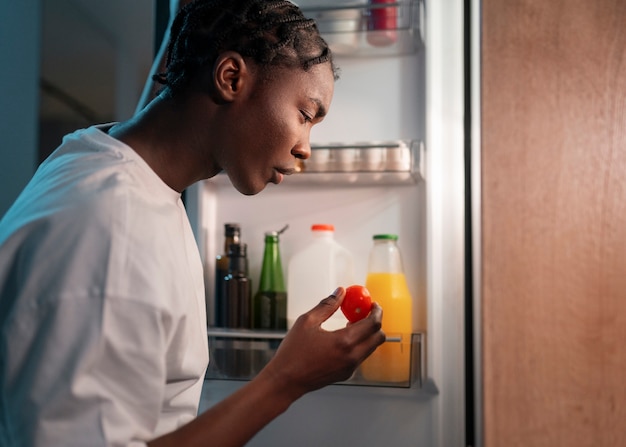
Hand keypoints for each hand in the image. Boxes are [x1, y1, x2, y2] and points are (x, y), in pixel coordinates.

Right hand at [262, 287, 384, 399]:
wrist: (285, 381)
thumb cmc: (292, 353)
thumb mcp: (307, 322)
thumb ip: (327, 305)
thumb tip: (340, 292)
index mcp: (344, 342)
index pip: (373, 324)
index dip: (376, 311)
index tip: (372, 304)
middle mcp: (352, 357)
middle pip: (378, 337)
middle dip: (375, 322)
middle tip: (365, 313)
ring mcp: (350, 368)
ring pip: (370, 347)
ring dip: (366, 334)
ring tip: (349, 324)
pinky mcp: (345, 374)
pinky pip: (360, 356)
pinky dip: (359, 345)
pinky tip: (342, 338)